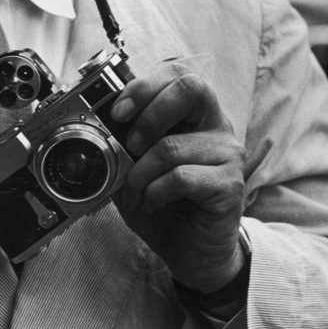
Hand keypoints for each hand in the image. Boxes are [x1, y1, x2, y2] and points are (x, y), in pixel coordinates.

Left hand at [110, 67, 246, 293]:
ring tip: (137, 191)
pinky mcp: (229, 185)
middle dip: (149, 113)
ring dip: (140, 173)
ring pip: (172, 146)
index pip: (178, 75)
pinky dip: (155, 192)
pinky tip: (153, 202)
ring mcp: (227, 155)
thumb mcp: (135, 169)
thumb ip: (123, 145)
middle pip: (191, 88)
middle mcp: (216, 127)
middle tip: (131, 144)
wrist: (194, 253)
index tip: (117, 111)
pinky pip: (181, 177)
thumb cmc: (165, 204)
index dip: (144, 87)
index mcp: (194, 115)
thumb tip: (99, 126)